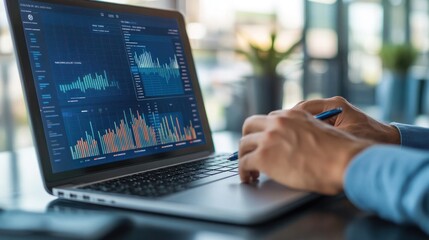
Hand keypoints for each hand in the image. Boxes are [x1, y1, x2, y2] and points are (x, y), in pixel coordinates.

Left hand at [239, 109, 371, 194]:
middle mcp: (278, 122)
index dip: (264, 132)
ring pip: (243, 145)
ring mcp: (269, 138)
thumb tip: (298, 144)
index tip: (264, 142)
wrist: (345, 162)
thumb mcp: (322, 131)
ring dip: (244, 157)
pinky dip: (243, 172)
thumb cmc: (341, 153)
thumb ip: (305, 132)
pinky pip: (244, 163)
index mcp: (293, 115)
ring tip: (249, 170)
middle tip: (250, 151)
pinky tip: (248, 178)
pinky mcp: (264, 156)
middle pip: (250, 125)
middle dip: (248, 138)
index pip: (269, 119)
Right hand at [289, 96, 399, 144]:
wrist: (389, 142)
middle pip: (303, 111)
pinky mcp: (335, 120)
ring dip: (298, 127)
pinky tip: (303, 142)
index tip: (282, 129)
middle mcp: (333, 105)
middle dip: (291, 123)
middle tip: (283, 135)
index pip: (304, 107)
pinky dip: (307, 131)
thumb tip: (300, 139)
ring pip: (307, 117)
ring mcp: (334, 112)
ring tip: (291, 139)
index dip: (290, 118)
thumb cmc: (370, 140)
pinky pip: (315, 123)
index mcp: (335, 105)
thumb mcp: (344, 139)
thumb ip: (323, 136)